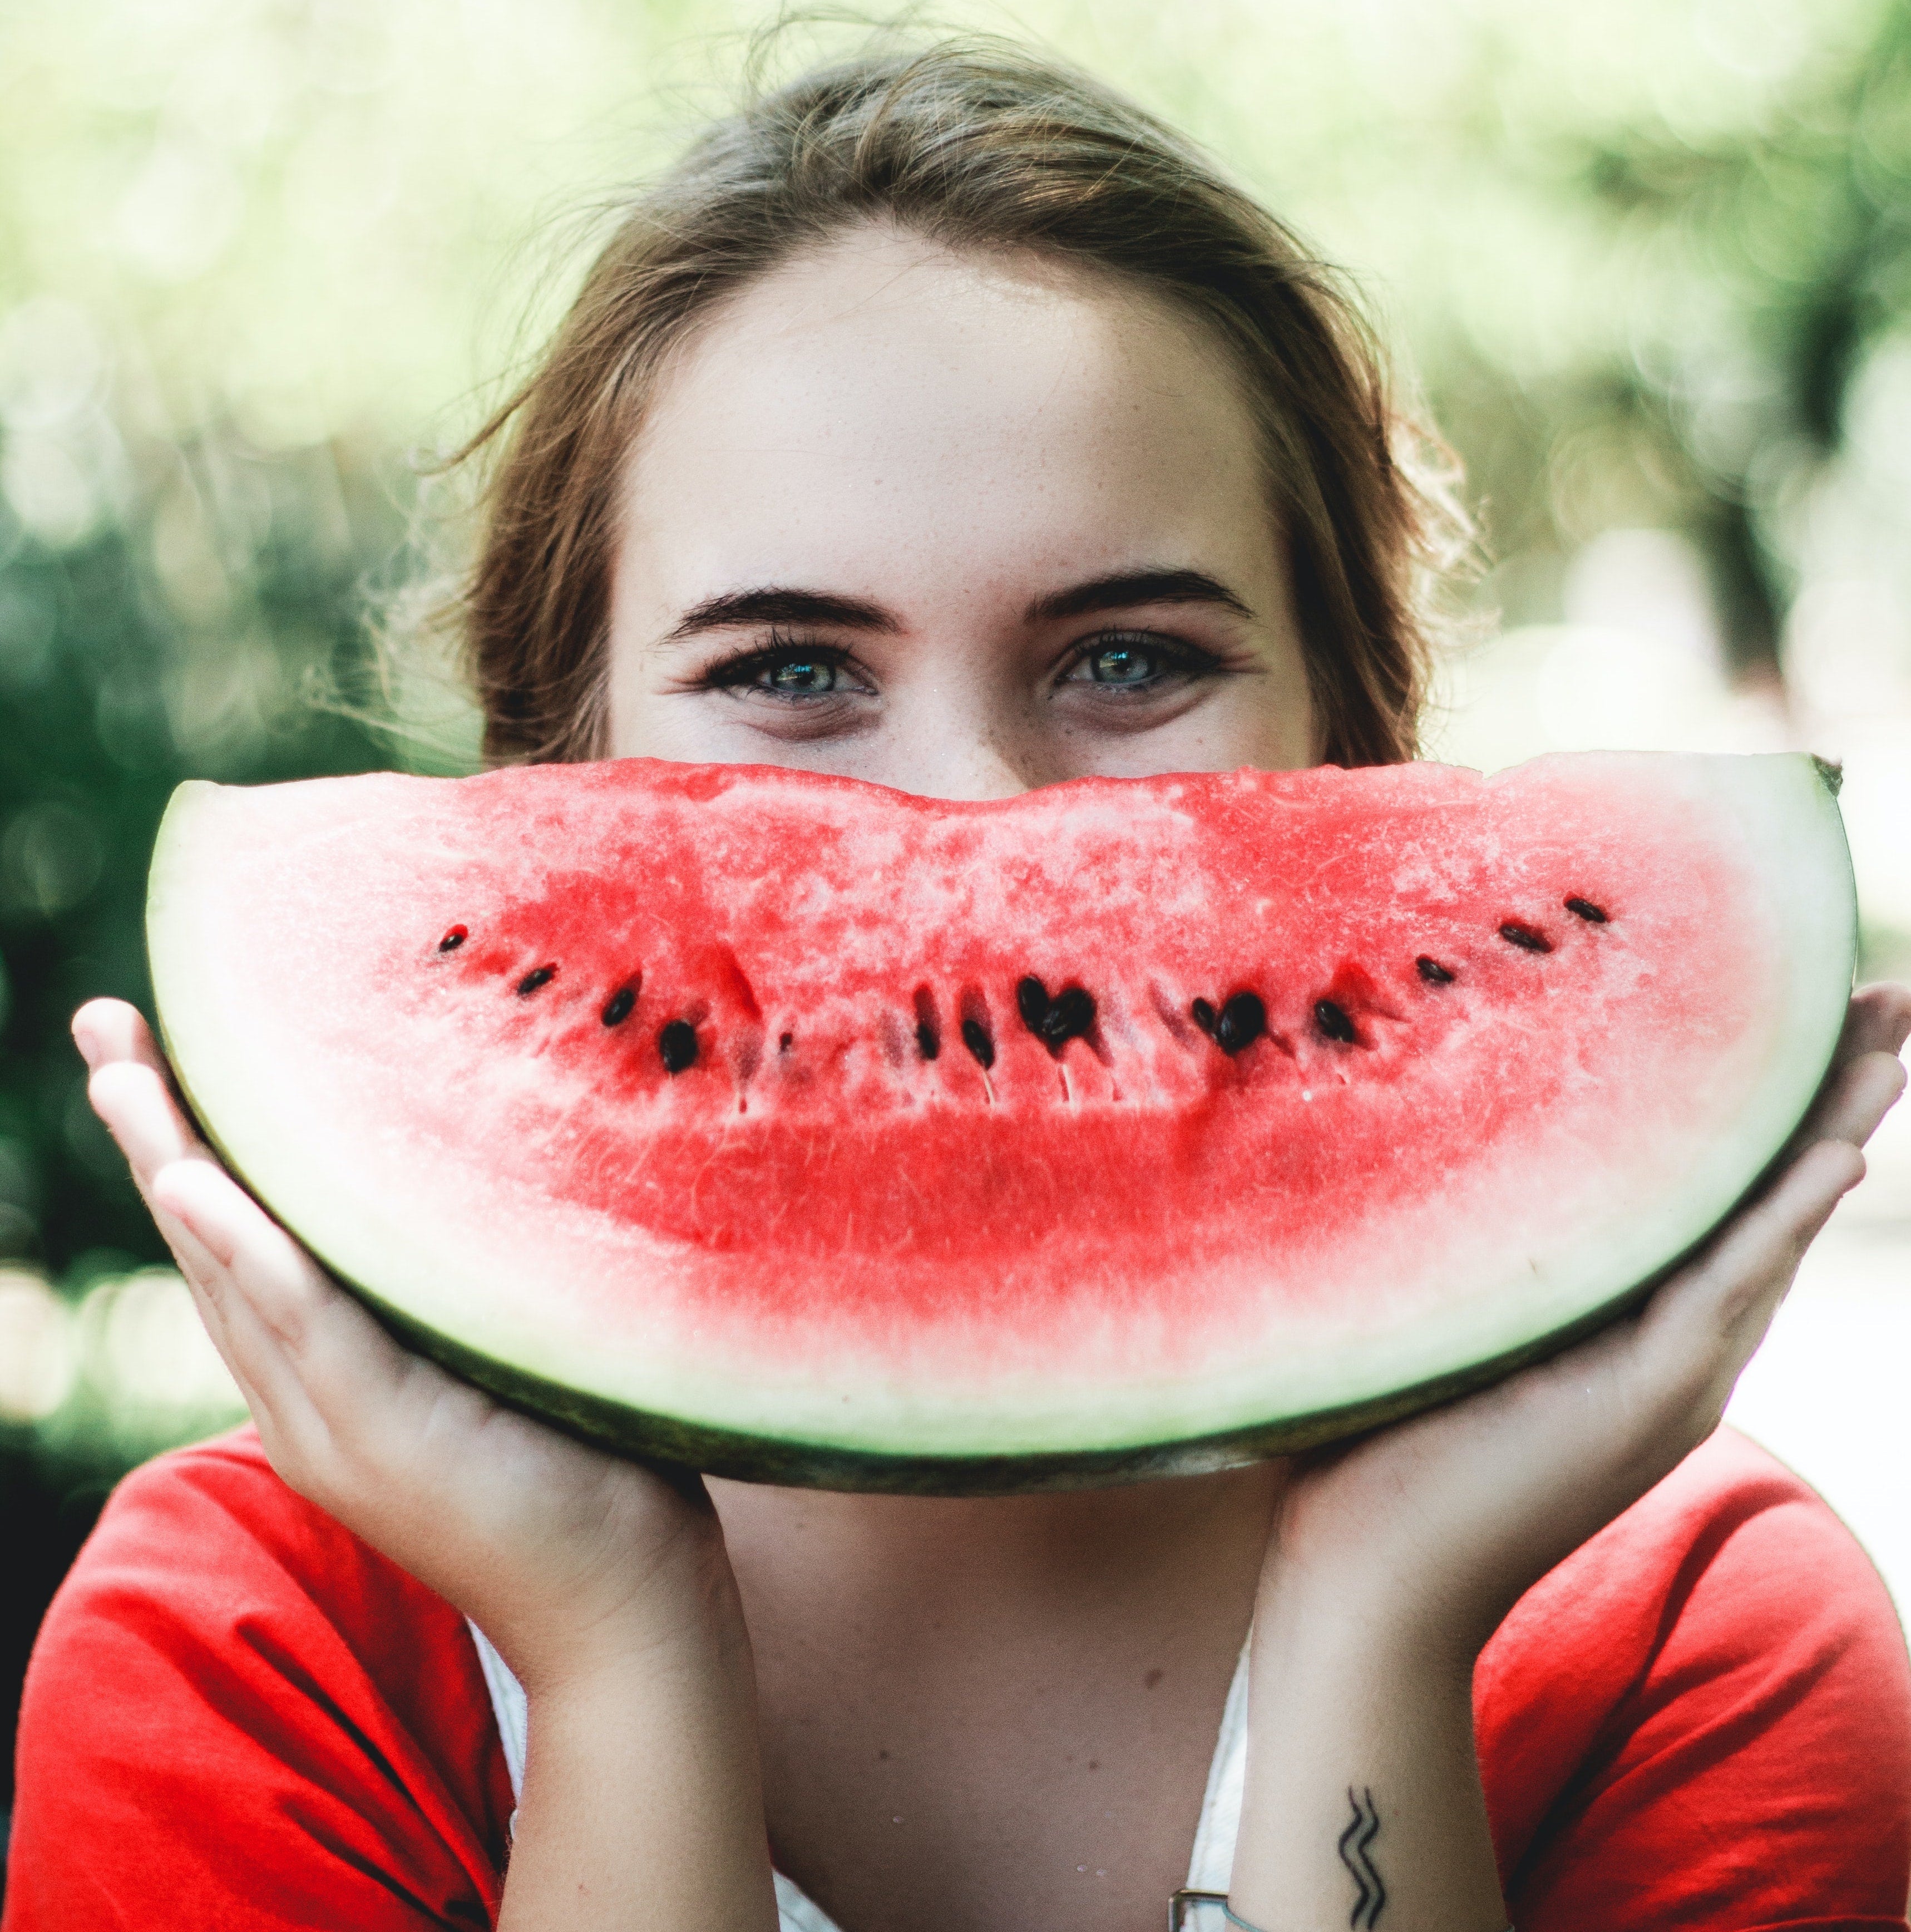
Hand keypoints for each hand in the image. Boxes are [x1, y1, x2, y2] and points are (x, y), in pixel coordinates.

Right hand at [73, 997, 738, 1695]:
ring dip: (174, 1166)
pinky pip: (303, 1326)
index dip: (192, 1151)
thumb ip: (457, 1288)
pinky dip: (247, 1253)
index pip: (242, 1249)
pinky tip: (199, 1185)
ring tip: (123, 1071)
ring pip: (234, 1276)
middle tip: (105, 1025)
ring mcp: (335, 1427)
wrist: (622, 1606)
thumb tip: (482, 1169)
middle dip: (155, 1134)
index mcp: (330, 1383)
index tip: (157, 1052)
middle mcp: (308, 1403)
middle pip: (212, 1247)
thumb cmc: (586, 1467)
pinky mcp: (385, 1437)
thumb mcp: (501, 1357)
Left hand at [1265, 981, 1910, 1658]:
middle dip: (1830, 1097)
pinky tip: (1837, 1153)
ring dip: (1832, 1130)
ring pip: (1770, 1232)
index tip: (1804, 1012)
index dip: (1768, 1107)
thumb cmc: (1379, 1450)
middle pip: (1768, 1198)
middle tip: (1888, 997)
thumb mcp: (1446, 1320)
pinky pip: (1725, 1293)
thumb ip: (1476, 1251)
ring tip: (1889, 1040)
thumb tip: (1420, 1129)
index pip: (1720, 1197)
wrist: (1369, 1584)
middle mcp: (1671, 1348)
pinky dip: (1780, 1222)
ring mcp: (1670, 1378)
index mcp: (1630, 1326)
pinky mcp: (1644, 1402)